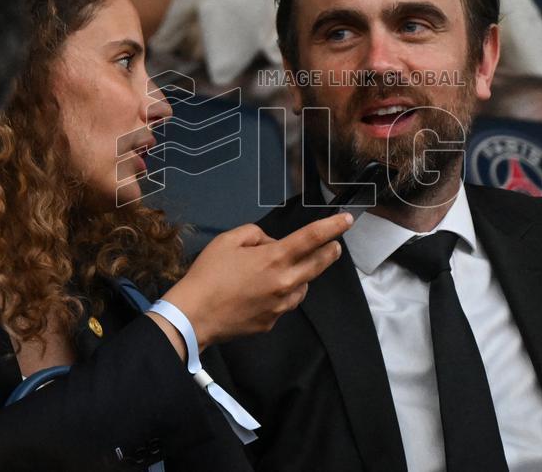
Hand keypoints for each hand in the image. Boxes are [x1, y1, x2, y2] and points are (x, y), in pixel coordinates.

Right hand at [159, 212, 353, 348]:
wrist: (194, 315)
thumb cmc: (209, 274)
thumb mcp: (228, 240)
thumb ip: (255, 235)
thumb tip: (270, 244)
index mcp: (275, 258)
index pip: (313, 237)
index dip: (333, 226)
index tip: (347, 220)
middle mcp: (285, 282)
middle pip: (319, 264)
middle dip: (330, 252)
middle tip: (334, 246)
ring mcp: (281, 305)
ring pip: (302, 287)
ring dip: (300, 276)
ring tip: (282, 272)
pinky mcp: (272, 322)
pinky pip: (285, 304)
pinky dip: (281, 295)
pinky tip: (262, 294)